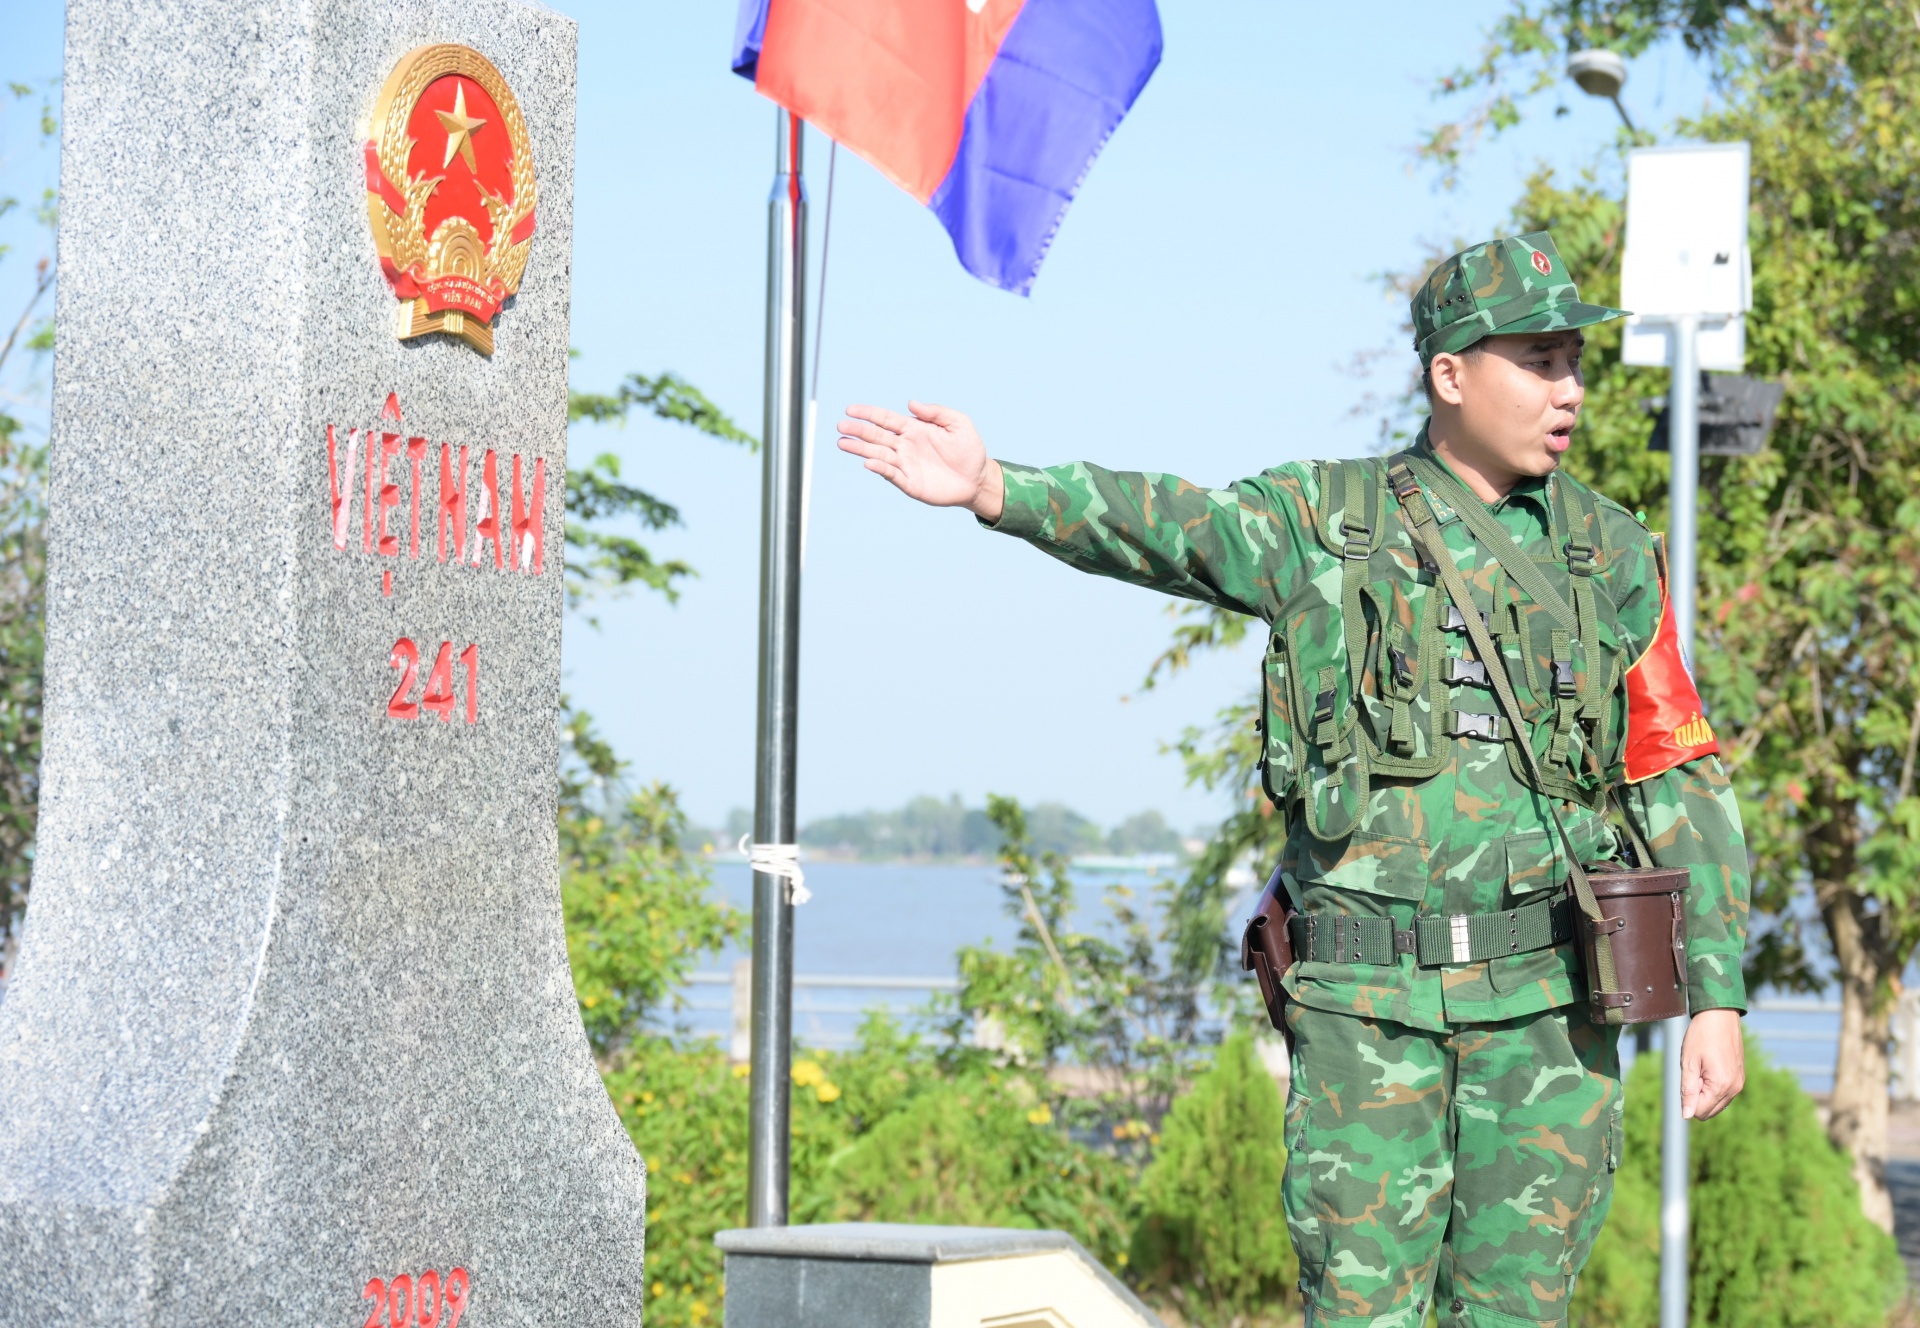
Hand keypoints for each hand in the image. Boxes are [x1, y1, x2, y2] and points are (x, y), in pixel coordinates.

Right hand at [837, 401, 1005, 521]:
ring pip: (877, 455)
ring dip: (860, 449)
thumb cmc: (969, 450)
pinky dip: (880, 468)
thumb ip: (937, 412)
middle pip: (876, 436)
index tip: (850, 409)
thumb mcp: (959, 424)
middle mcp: (905, 446)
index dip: (868, 413)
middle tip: (841, 426)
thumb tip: (911, 403)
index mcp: (913, 429)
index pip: (885, 419)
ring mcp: (906, 465)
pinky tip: (869, 462)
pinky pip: (892, 474)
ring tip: (842, 443)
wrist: (977, 479)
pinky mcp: (910, 483)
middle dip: (858, 431)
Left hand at [1680, 1008, 1744, 1118]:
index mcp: (1721, 1086)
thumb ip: (1687, 1091)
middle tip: (1694, 1072)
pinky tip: (1709, 1067)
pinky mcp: (1740, 1079)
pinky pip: (1724, 1094)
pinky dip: (1713, 1088)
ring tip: (1702, 1068)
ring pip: (1716, 1104)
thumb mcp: (1688, 1062)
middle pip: (1709, 1111)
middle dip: (1696, 1098)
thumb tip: (1687, 1116)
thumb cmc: (1701, 1036)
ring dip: (1704, 1092)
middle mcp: (1734, 1089)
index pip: (1699, 1111)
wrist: (1720, 1016)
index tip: (1689, 1076)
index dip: (1687, 1098)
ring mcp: (1739, 1084)